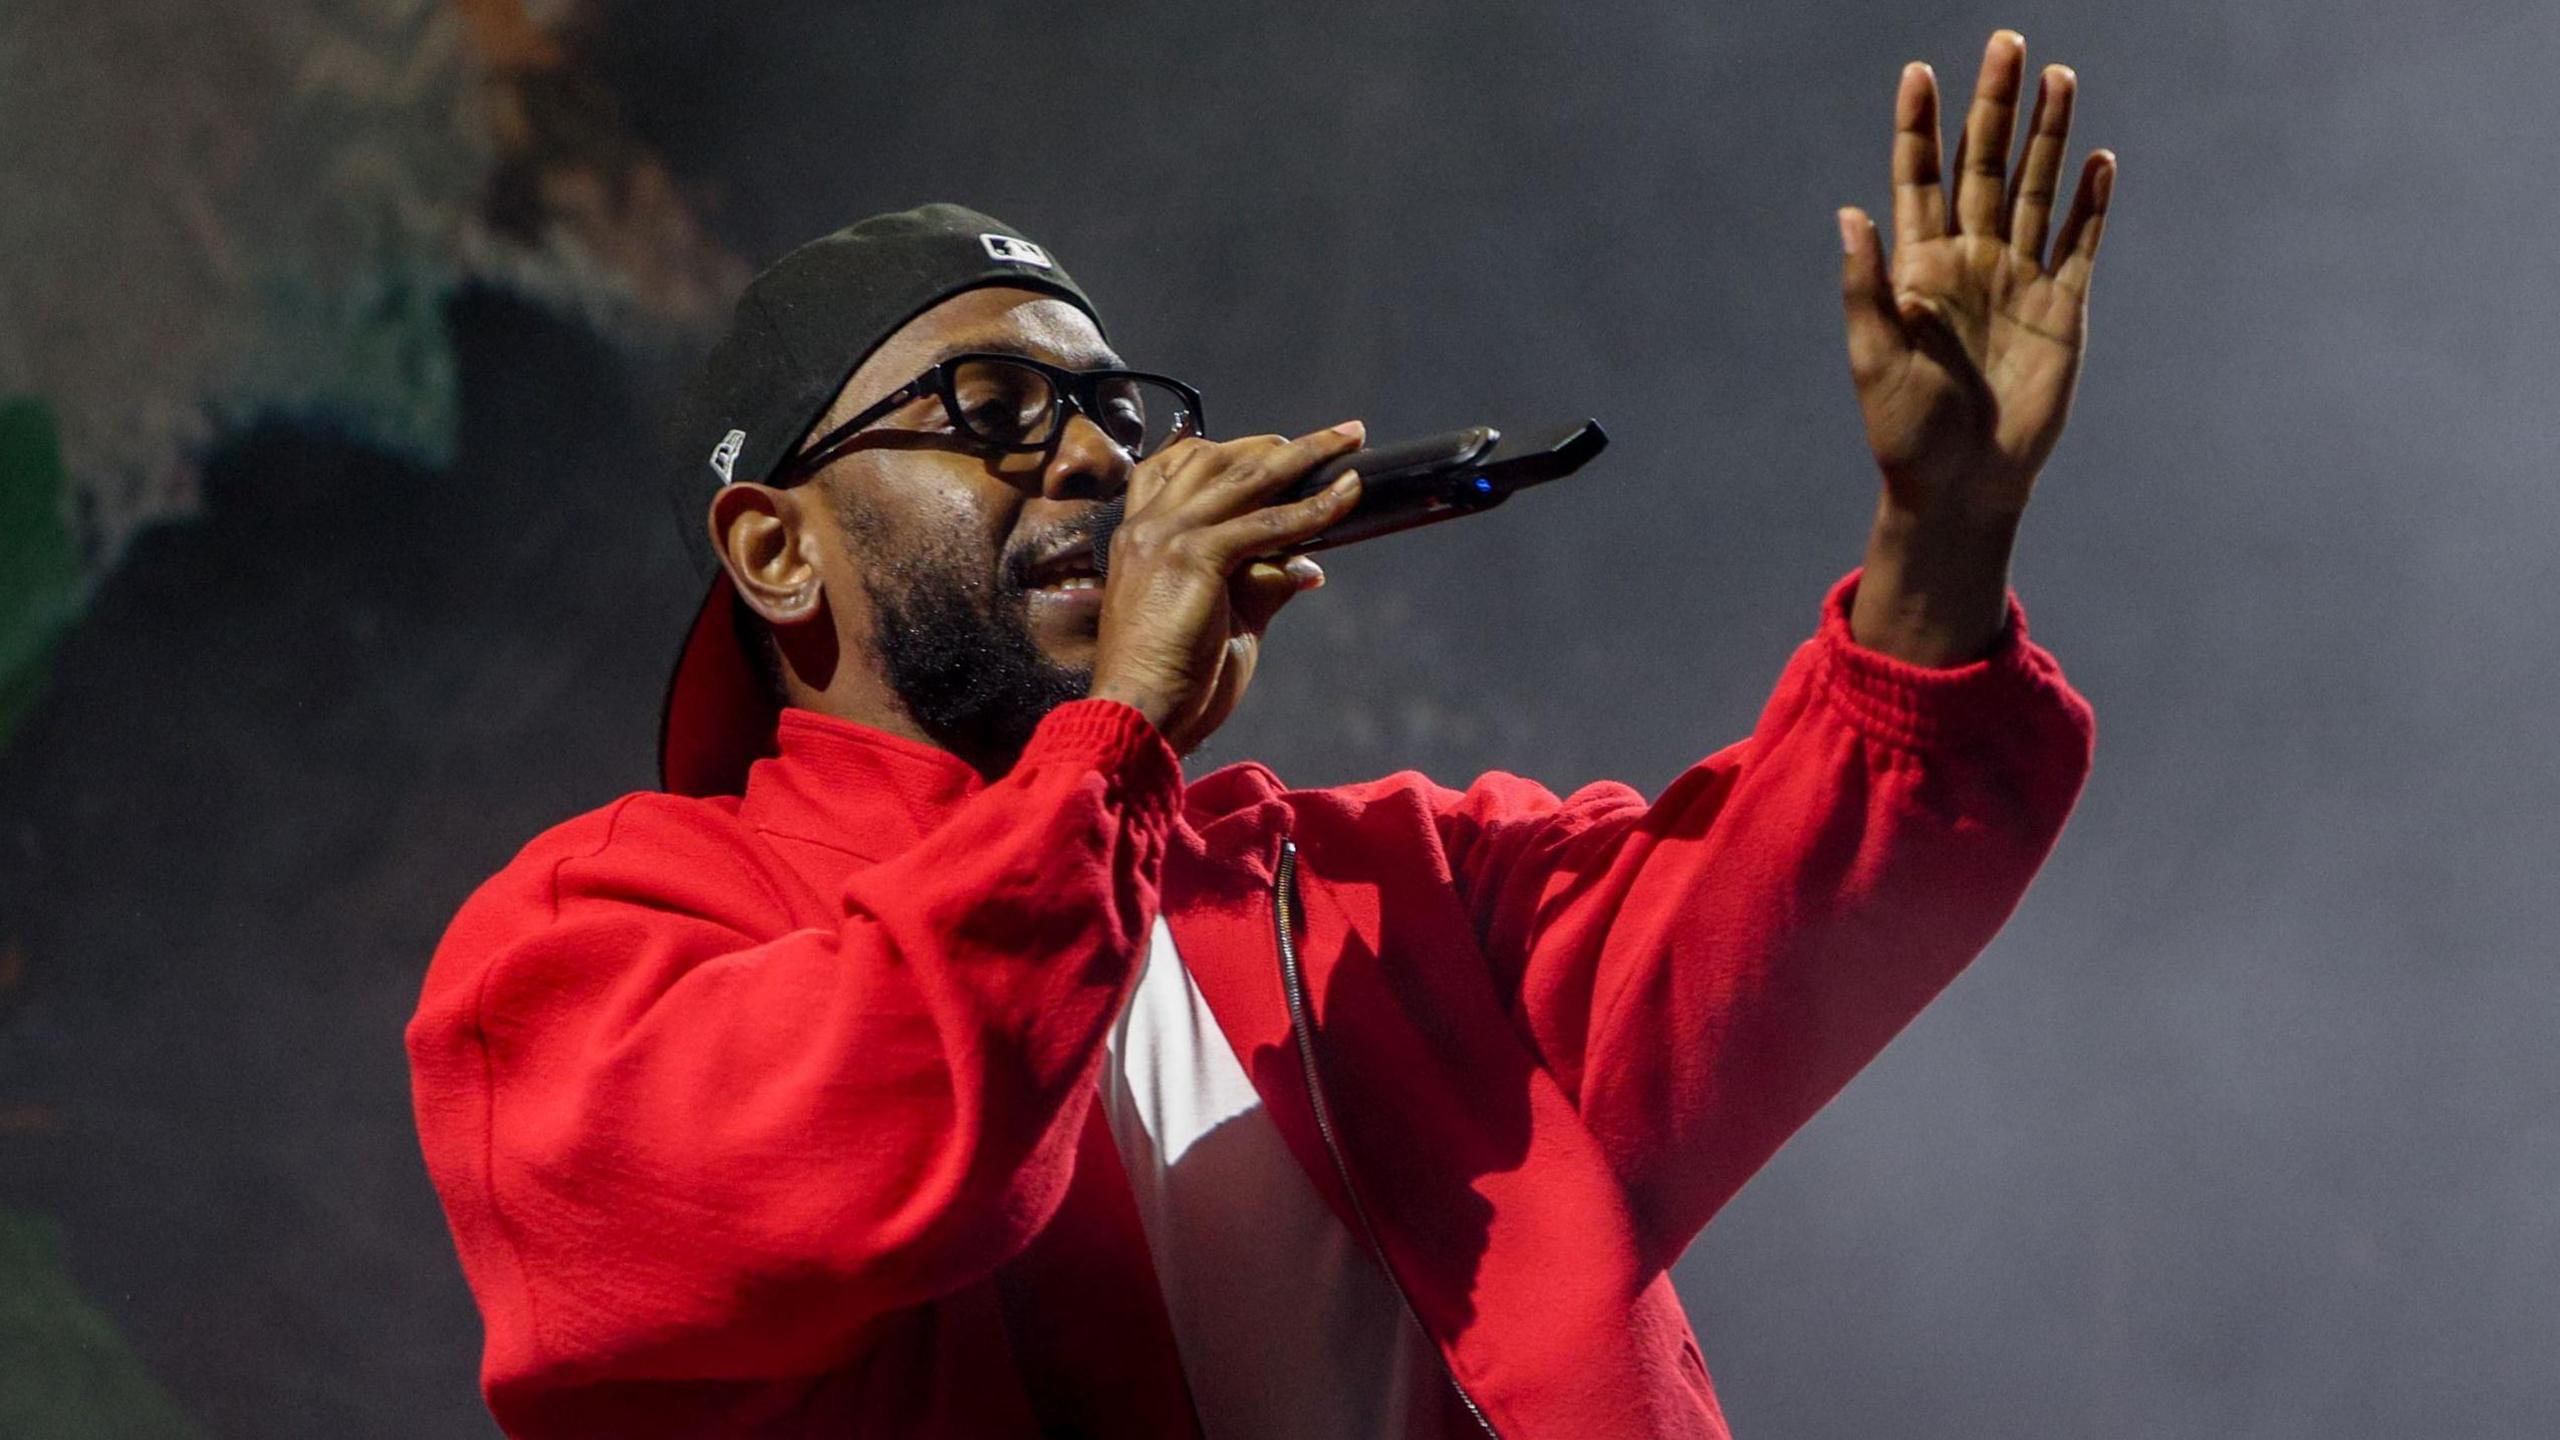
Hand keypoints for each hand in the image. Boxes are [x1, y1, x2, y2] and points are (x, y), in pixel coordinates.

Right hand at [1088, 424, 1365, 751]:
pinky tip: (1346, 495)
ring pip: (1245, 477)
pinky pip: (1265, 523)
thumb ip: (1258, 584)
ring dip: (1304, 455)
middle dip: (1277, 443)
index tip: (1279, 449)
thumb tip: (1307, 567)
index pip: (1178, 468)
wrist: (1139, 716)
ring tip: (1347, 442)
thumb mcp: (1224, 621)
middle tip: (1334, 437)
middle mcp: (1146, 526)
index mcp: (1138, 537)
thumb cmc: (1175, 683)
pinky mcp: (1192, 556)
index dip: (1232, 451)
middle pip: (1215, 458)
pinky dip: (1313, 508)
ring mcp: (1165, 536)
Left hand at [1837, 30, 2115, 663]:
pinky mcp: (2062, 310)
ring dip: (2048, 136)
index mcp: (1919, 268)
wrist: (1963, 487)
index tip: (1917, 72)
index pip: (1919, 179)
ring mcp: (2019, 282)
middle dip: (1995, 105)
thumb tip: (1849, 213)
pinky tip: (2096, 160)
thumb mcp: (1874, 361)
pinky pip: (2078, 244)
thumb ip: (1866, 288)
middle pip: (1986, 165)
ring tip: (2059, 77)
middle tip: (2006, 42)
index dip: (1918, 127)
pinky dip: (2089, 203)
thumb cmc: (1906, 434)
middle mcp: (1971, 262)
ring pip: (2037, 190)